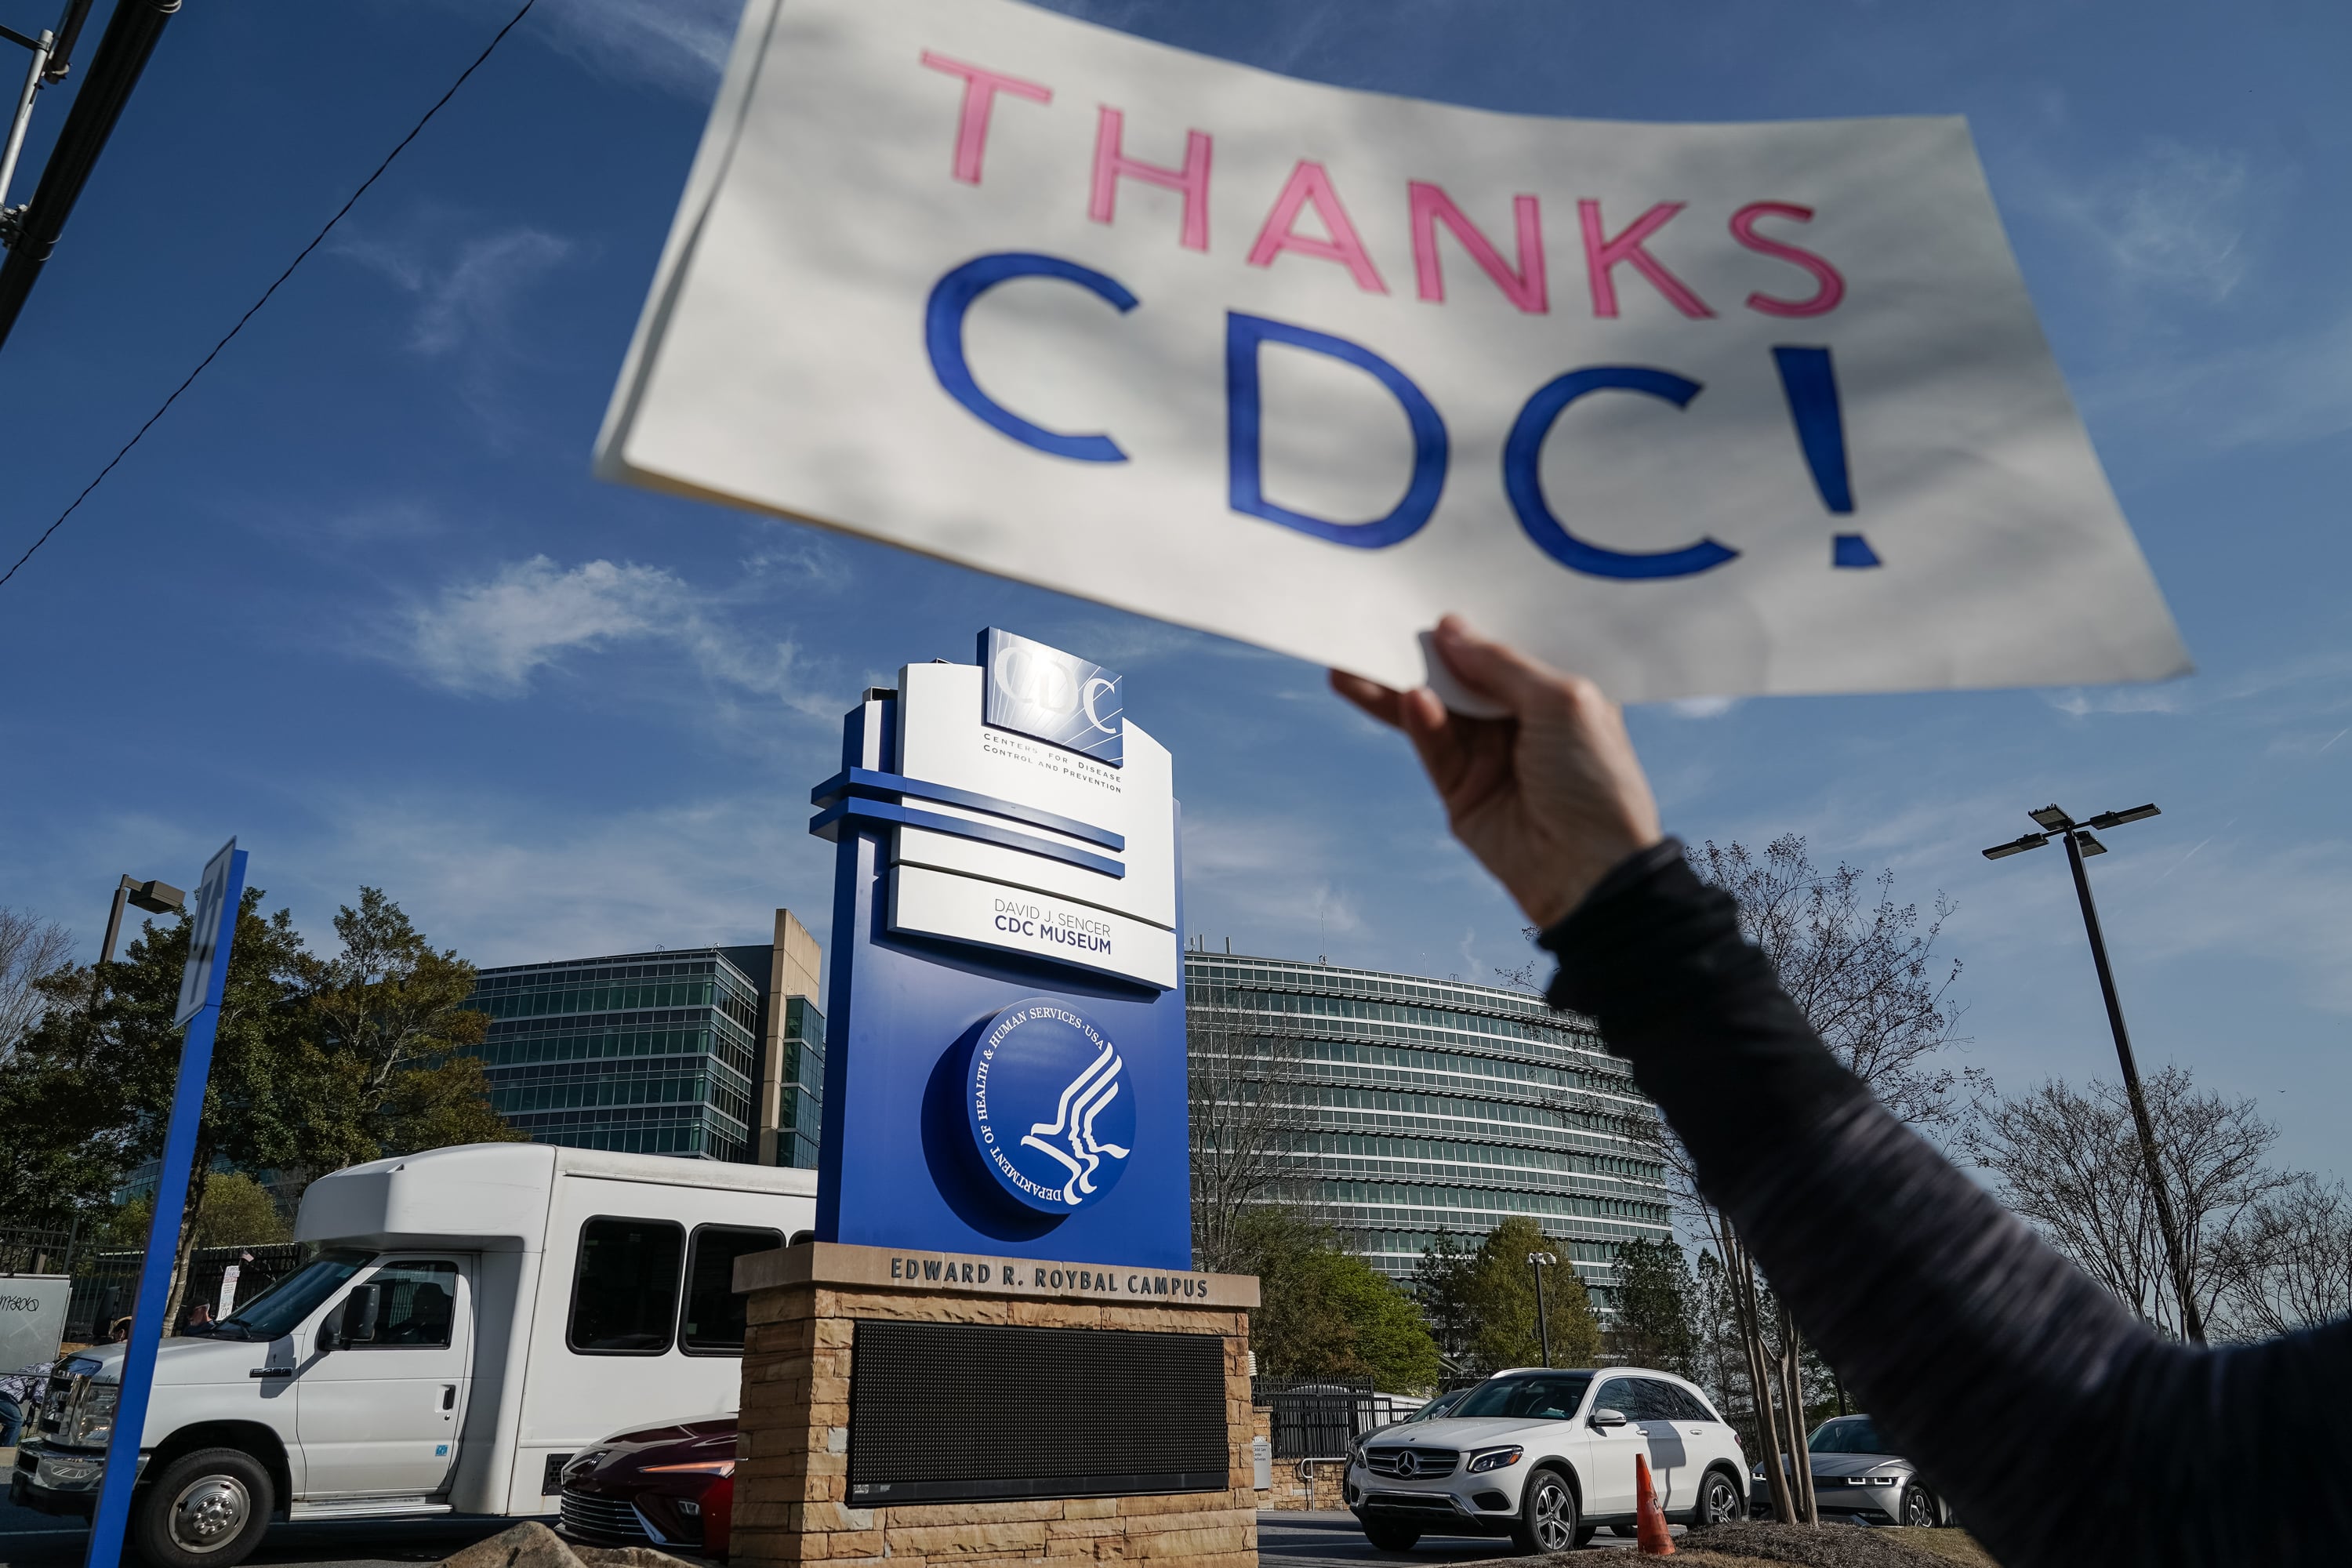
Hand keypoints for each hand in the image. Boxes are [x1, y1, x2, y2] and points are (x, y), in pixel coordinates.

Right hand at [1332, 616, 1663, 928]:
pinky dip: (1419, 721)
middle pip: (1459, 675)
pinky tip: (1410, 698)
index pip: (1506, 647)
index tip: (1428, 589)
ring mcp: (1488, 754)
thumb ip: (1501, 663)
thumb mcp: (1561, 700)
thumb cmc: (1596, 779)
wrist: (1589, 869)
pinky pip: (1432, 746)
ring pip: (1433, 709)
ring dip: (1395, 685)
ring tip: (1351, 661)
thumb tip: (1449, 628)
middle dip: (1419, 650)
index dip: (1471, 622)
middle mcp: (1521, 718)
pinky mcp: (1460, 789)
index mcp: (1557, 692)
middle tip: (1374, 619)